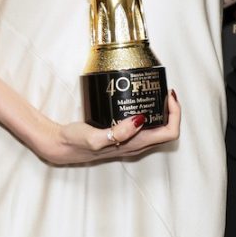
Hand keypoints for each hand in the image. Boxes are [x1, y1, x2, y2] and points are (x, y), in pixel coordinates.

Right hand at [39, 90, 181, 164]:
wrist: (61, 146)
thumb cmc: (76, 142)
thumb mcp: (93, 137)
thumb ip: (116, 133)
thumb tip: (139, 121)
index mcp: (134, 145)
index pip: (169, 133)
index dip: (175, 114)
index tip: (168, 95)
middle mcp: (136, 146)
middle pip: (167, 131)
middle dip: (172, 110)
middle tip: (165, 90)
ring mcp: (131, 142)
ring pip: (158, 129)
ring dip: (163, 112)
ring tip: (156, 92)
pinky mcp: (123, 137)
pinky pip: (146, 126)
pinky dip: (151, 112)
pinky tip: (140, 100)